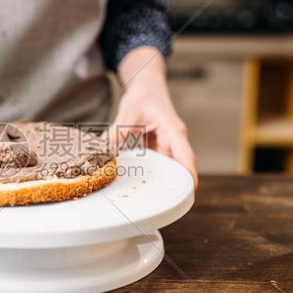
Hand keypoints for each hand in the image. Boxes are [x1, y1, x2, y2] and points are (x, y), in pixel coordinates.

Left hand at [111, 47, 198, 188]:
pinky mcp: (158, 149)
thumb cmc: (143, 96)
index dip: (189, 175)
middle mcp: (173, 141)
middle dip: (173, 186)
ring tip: (147, 200)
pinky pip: (156, 165)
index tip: (189, 191)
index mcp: (173, 131)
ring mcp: (166, 146)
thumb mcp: (129, 112)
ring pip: (167, 169)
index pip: (186, 156)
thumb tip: (104, 152)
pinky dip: (148, 174)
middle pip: (178, 168)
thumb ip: (118, 132)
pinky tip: (136, 185)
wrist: (146, 87)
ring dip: (159, 182)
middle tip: (160, 205)